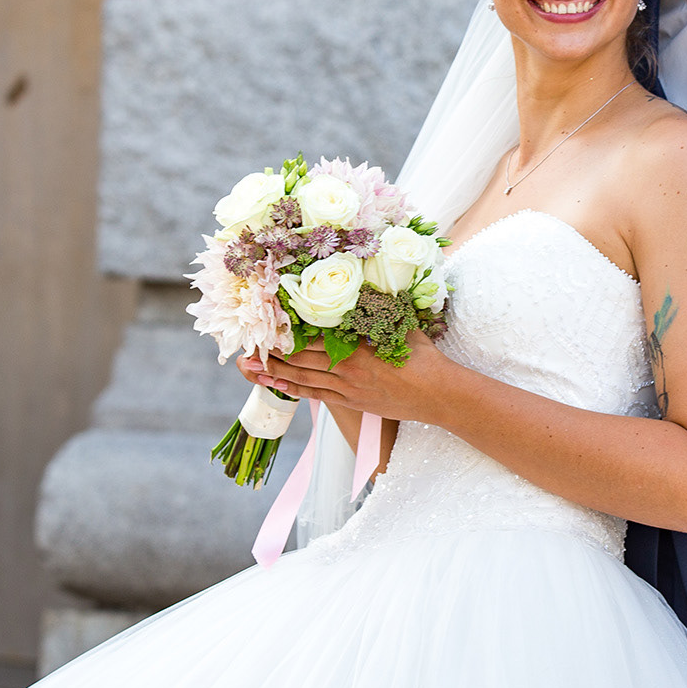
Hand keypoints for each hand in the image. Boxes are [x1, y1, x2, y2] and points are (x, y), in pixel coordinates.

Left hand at [237, 329, 458, 425]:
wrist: (439, 395)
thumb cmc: (425, 358)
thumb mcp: (401, 325)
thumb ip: (379, 309)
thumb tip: (365, 285)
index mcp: (357, 348)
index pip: (312, 337)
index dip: (286, 331)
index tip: (266, 322)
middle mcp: (346, 370)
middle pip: (300, 359)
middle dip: (272, 352)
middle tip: (248, 345)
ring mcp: (347, 389)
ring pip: (302, 379)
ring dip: (274, 373)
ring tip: (249, 367)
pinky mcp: (351, 403)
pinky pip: (315, 395)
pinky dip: (293, 389)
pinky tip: (276, 385)